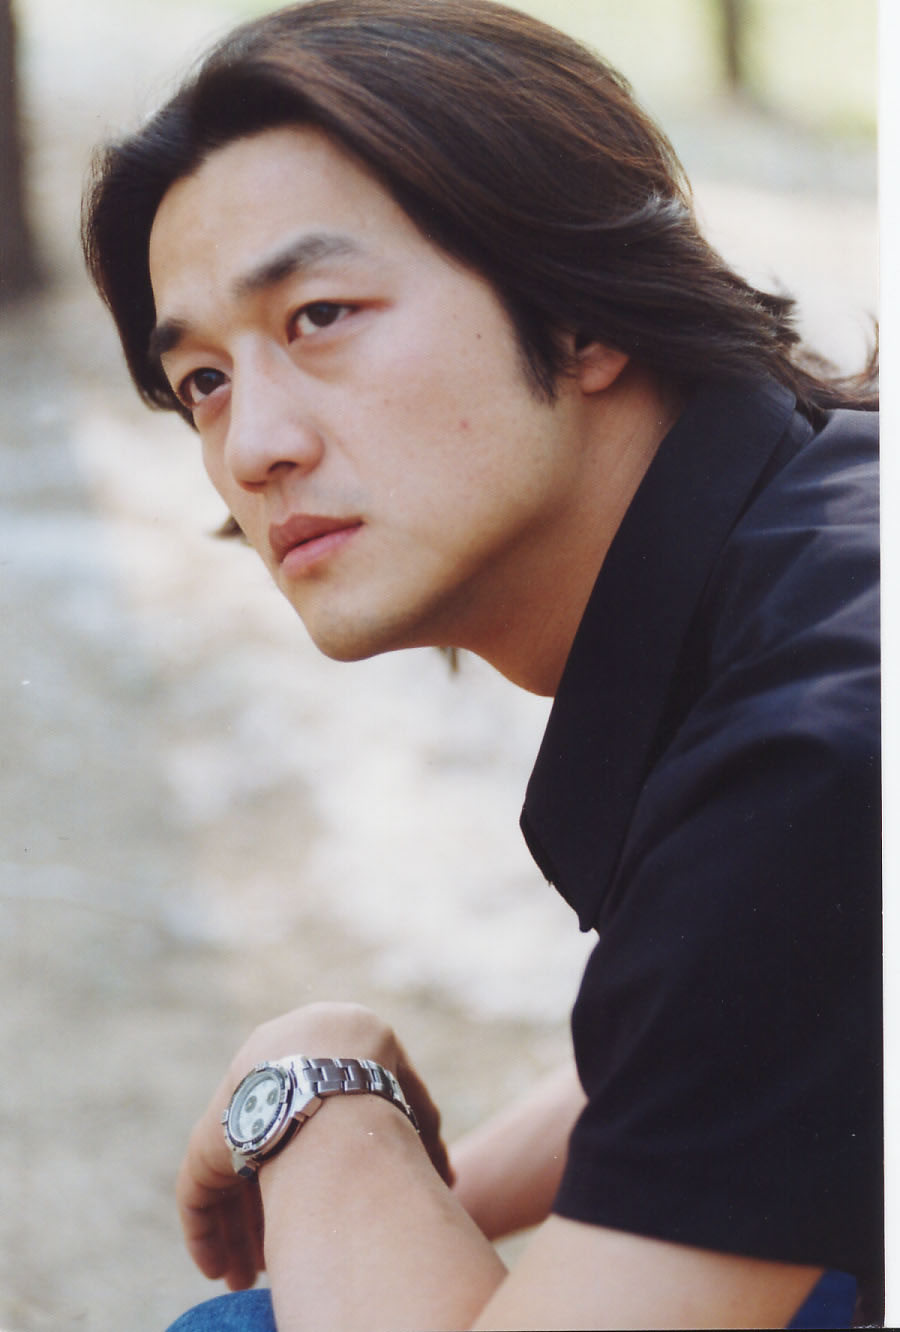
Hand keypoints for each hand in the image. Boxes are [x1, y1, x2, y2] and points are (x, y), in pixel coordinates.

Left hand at [175, 1002, 452, 1289]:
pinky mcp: (205, 1142)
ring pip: (228, 1184)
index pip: (301, 1131)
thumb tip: (443, 1172)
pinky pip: (199, 1195)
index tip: (324, 1214)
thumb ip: (417, 1125)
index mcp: (302, 1061)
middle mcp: (260, 1081)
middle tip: (273, 1258)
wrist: (333, 1068)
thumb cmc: (380, 1081)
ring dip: (237, 1234)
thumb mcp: (407, 1098)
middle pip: (262, 1160)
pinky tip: (218, 1269)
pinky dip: (207, 1234)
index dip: (313, 1175)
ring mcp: (230, 1110)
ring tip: (246, 1280)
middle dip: (268, 1212)